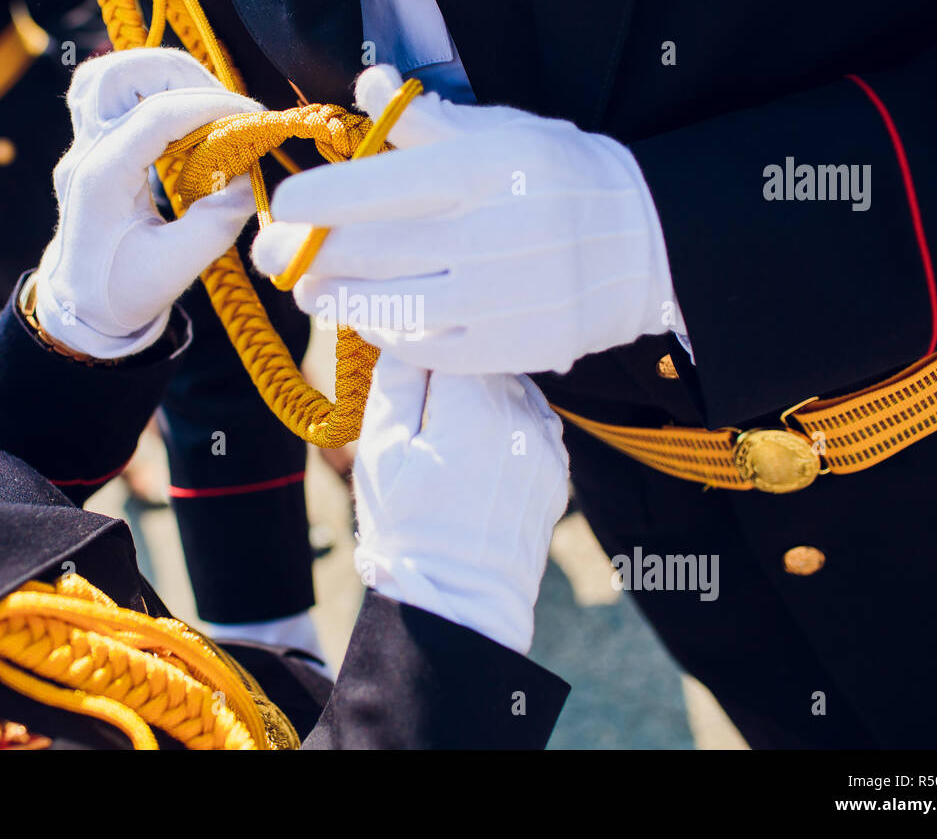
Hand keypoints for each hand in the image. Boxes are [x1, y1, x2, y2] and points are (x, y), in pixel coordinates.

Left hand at [36, 48, 263, 358]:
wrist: (81, 305)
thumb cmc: (125, 290)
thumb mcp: (177, 267)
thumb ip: (218, 220)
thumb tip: (251, 176)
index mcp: (102, 178)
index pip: (158, 113)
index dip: (212, 105)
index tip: (254, 118)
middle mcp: (85, 151)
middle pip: (123, 75)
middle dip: (184, 77)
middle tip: (227, 106)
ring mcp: (80, 144)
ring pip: (105, 73)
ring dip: (157, 73)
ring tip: (201, 99)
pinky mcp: (87, 144)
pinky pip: (100, 90)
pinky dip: (138, 84)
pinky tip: (171, 104)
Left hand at [253, 65, 681, 373]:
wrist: (647, 247)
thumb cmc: (565, 179)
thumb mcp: (505, 130)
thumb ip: (426, 121)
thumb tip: (365, 87)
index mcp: (476, 173)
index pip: (369, 189)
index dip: (311, 201)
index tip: (285, 205)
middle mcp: (482, 238)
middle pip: (363, 253)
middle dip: (304, 256)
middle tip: (274, 255)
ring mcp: (494, 301)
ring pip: (383, 308)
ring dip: (334, 301)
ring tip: (313, 291)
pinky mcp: (506, 349)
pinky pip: (423, 349)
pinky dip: (386, 333)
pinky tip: (370, 319)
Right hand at [352, 355, 569, 653]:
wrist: (458, 601)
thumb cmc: (408, 528)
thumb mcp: (380, 451)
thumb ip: (396, 382)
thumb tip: (404, 336)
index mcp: (475, 408)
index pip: (452, 343)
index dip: (423, 351)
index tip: (405, 369)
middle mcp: (521, 418)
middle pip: (485, 363)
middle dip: (453, 373)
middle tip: (422, 405)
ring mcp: (546, 446)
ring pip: (513, 389)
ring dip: (483, 396)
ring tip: (449, 431)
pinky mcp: (556, 471)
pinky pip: (533, 423)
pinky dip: (508, 423)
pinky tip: (479, 450)